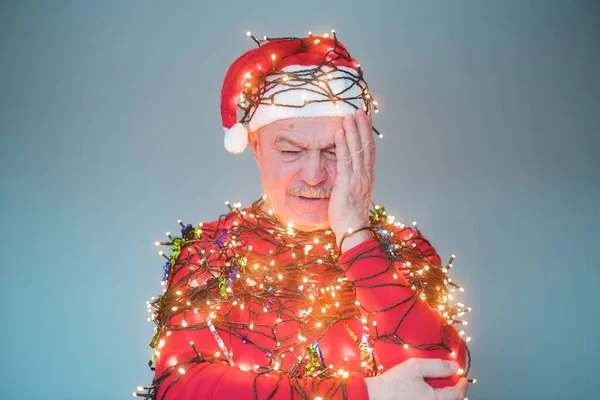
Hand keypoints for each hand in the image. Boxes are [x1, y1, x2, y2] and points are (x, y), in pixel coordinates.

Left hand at [329, 109, 375, 246]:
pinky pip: (345, 160)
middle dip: (362, 127)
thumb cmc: (349, 216)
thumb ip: (351, 180)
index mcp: (367, 178)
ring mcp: (357, 179)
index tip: (365, 120)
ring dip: (353, 131)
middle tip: (359, 110)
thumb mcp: (352, 194)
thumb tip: (345, 170)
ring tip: (349, 116)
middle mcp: (365, 176)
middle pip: (366, 146)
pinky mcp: (347, 183)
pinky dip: (343, 144)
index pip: (369, 151)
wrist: (352, 231)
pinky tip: (340, 132)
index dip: (367, 134)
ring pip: (357, 149)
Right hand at [365, 358, 467, 399]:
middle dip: (456, 393)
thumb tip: (454, 366)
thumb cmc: (394, 382)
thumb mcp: (415, 367)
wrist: (376, 396)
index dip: (462, 384)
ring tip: (443, 389)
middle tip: (455, 383)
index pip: (457, 394)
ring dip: (446, 397)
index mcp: (434, 399)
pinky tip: (429, 393)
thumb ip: (437, 366)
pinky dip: (436, 398)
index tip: (462, 377)